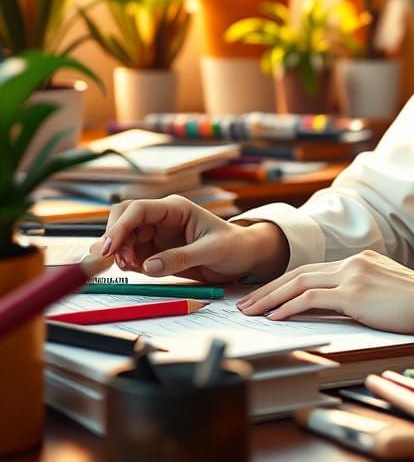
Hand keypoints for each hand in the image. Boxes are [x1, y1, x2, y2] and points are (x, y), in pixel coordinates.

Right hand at [89, 195, 288, 283]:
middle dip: (112, 238)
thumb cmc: (233, 246)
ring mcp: (156, 235)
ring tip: (131, 268)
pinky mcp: (155, 251)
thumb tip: (148, 266)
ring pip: (123, 239)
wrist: (242, 257)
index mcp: (176, 208)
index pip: (138, 210)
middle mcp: (162, 218)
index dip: (118, 227)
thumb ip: (181, 257)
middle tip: (111, 262)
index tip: (106, 249)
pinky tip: (135, 269)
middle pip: (123, 220)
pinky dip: (126, 262)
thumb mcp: (212, 251)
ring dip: (118, 253)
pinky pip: (131, 254)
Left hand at [236, 250, 413, 338]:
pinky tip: (274, 316)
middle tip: (246, 302)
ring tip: (251, 311)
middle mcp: (353, 262)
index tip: (266, 294)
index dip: (286, 281)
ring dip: (270, 297)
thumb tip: (341, 306)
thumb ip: (363, 292)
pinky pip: (311, 298)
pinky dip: (289, 306)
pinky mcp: (354, 293)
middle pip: (300, 272)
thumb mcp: (386, 291)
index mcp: (361, 260)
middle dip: (269, 288)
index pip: (314, 269)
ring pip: (299, 283)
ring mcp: (353, 275)